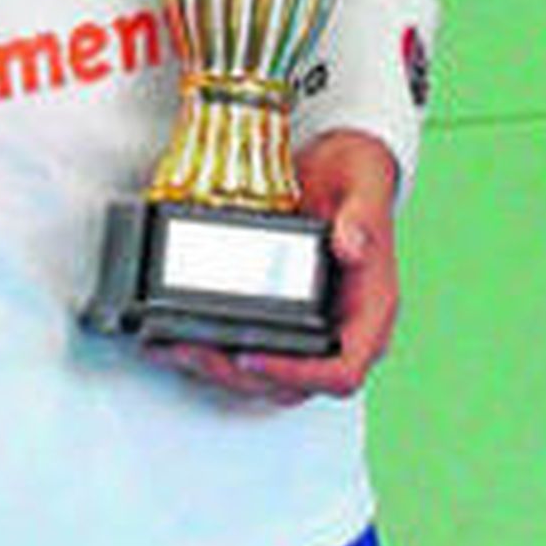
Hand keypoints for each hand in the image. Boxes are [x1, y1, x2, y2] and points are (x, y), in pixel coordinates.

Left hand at [143, 129, 399, 407]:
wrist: (338, 162)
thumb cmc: (357, 175)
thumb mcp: (364, 183)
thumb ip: (362, 216)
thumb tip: (351, 247)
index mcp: (370, 310)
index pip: (341, 371)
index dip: (297, 375)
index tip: (251, 358)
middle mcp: (343, 328)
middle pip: (294, 383)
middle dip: (238, 374)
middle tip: (192, 350)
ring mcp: (312, 326)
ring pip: (267, 374)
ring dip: (219, 368)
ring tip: (174, 346)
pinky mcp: (284, 315)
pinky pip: (252, 346)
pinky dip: (215, 346)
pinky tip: (178, 334)